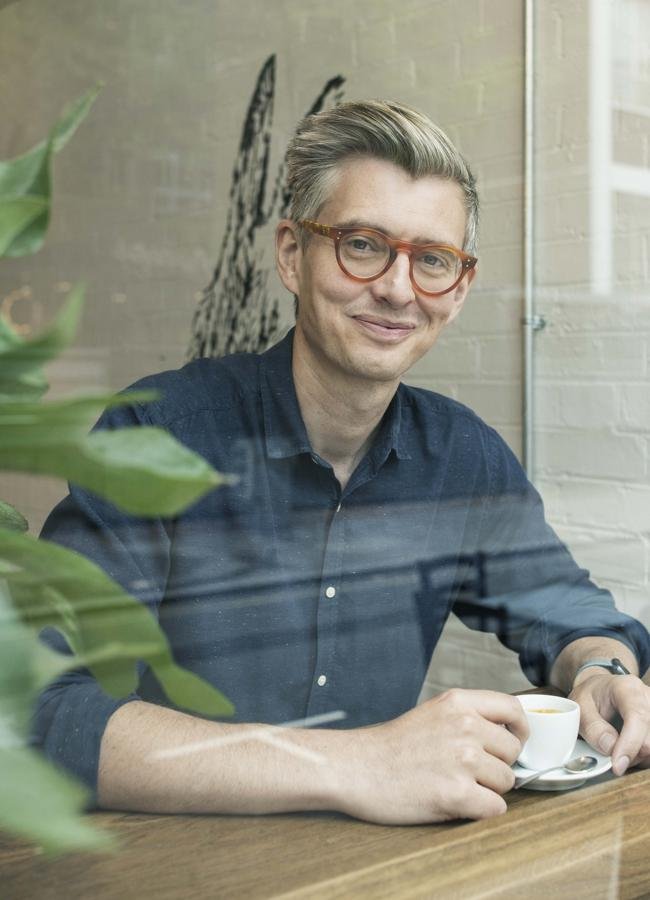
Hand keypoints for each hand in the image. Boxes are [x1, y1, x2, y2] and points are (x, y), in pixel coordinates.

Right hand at [339, 689, 528, 824]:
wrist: (357, 767)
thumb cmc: (391, 745)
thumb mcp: (432, 712)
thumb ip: (467, 716)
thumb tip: (506, 734)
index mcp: (458, 703)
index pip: (513, 708)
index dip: (519, 729)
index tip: (514, 741)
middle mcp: (465, 726)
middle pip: (512, 751)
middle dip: (498, 765)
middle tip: (470, 772)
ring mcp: (462, 760)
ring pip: (507, 782)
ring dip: (488, 789)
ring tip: (456, 786)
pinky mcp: (456, 794)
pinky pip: (495, 808)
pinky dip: (480, 811)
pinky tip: (456, 804)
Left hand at [570, 673, 649, 775]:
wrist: (599, 689)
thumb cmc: (590, 696)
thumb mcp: (580, 707)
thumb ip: (593, 728)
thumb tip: (610, 749)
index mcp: (627, 688)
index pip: (637, 717)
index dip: (629, 745)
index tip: (617, 765)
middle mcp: (647, 698)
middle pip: (649, 738)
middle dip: (629, 754)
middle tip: (609, 753)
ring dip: (636, 757)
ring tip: (617, 747)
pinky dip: (640, 756)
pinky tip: (628, 748)